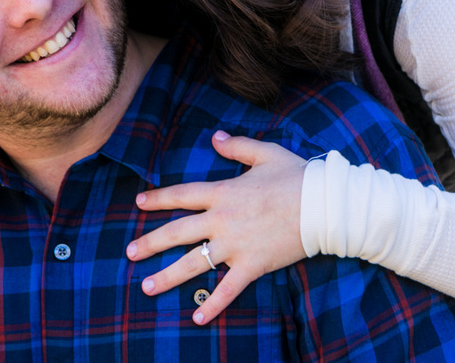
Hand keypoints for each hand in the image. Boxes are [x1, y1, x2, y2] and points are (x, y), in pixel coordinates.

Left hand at [126, 131, 308, 323]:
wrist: (325, 206)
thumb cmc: (298, 177)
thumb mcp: (265, 153)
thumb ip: (237, 146)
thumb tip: (215, 137)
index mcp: (223, 192)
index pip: (181, 195)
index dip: (158, 199)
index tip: (138, 203)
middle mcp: (222, 220)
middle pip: (177, 232)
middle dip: (151, 243)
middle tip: (130, 253)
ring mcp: (235, 245)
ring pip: (193, 263)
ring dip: (168, 276)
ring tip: (147, 286)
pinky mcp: (252, 265)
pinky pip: (228, 288)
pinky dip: (212, 303)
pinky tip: (196, 316)